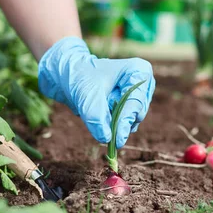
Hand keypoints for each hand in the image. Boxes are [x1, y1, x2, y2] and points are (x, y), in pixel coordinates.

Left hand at [38, 37, 154, 147]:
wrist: (68, 73)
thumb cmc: (79, 77)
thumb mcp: (87, 96)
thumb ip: (97, 118)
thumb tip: (106, 138)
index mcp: (139, 71)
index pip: (136, 102)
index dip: (126, 121)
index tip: (118, 140)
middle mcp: (144, 83)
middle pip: (138, 113)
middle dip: (119, 122)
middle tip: (103, 128)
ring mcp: (138, 96)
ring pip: (133, 122)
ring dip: (115, 124)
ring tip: (97, 110)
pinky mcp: (130, 106)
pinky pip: (125, 124)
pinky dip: (113, 125)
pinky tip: (101, 114)